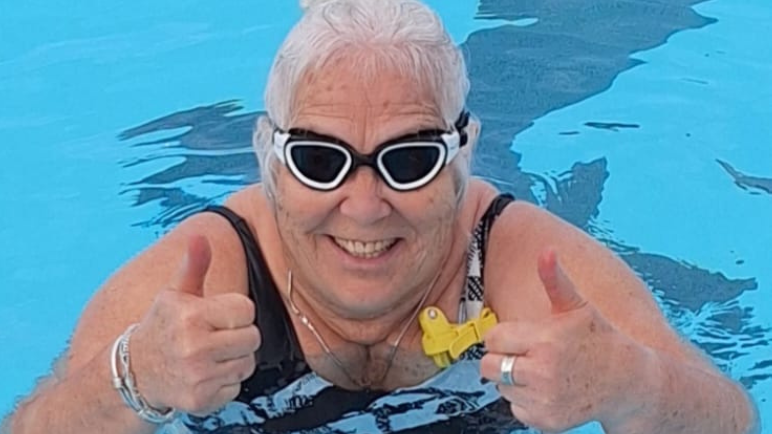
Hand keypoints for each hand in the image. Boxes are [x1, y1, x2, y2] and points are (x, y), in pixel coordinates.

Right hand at [131, 235, 260, 415]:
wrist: (135, 372)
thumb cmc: (163, 327)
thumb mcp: (175, 294)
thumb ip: (194, 266)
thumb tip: (200, 237)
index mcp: (191, 315)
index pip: (247, 310)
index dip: (236, 312)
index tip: (218, 316)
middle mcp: (194, 347)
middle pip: (253, 338)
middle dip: (239, 336)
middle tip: (216, 336)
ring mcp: (198, 376)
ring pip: (247, 364)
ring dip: (234, 360)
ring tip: (210, 355)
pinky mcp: (201, 400)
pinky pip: (236, 388)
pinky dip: (225, 383)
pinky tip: (205, 375)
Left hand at [481, 250, 635, 432]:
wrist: (629, 382)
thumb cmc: (599, 338)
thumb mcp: (577, 306)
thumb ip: (555, 279)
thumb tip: (547, 250)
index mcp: (545, 340)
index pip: (492, 339)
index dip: (503, 336)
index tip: (522, 336)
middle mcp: (543, 371)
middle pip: (487, 366)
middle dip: (501, 359)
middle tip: (526, 355)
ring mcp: (545, 399)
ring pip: (501, 388)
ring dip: (514, 381)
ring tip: (542, 371)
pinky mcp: (547, 421)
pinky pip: (516, 409)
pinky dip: (526, 402)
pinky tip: (548, 390)